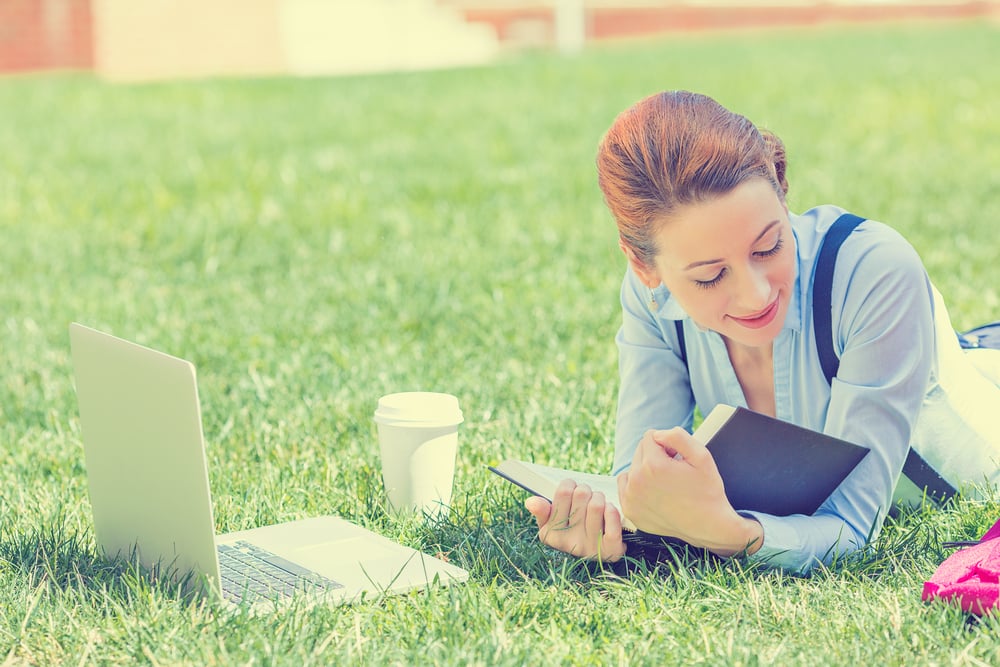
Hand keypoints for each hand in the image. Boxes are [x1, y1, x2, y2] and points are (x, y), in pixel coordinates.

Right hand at [525, 479, 626, 561]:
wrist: (596, 557)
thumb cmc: (571, 533)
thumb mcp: (551, 525)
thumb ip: (542, 511)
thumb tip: (531, 502)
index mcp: (552, 533)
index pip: (562, 492)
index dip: (570, 484)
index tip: (572, 488)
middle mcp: (570, 542)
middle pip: (581, 494)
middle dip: (585, 490)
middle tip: (586, 497)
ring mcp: (591, 546)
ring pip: (597, 504)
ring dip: (599, 498)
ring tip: (597, 503)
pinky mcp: (611, 549)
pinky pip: (612, 519)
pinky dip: (612, 510)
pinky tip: (608, 511)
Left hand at [617, 428, 762, 556]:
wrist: (708, 526)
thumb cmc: (707, 491)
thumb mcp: (701, 456)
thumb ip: (678, 436)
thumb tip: (658, 434)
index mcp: (653, 466)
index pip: (651, 437)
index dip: (668, 445)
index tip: (678, 458)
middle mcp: (637, 481)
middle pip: (640, 451)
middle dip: (656, 455)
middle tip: (674, 471)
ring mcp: (630, 497)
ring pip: (632, 467)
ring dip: (645, 470)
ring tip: (665, 483)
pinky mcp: (629, 509)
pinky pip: (625, 484)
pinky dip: (637, 485)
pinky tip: (654, 492)